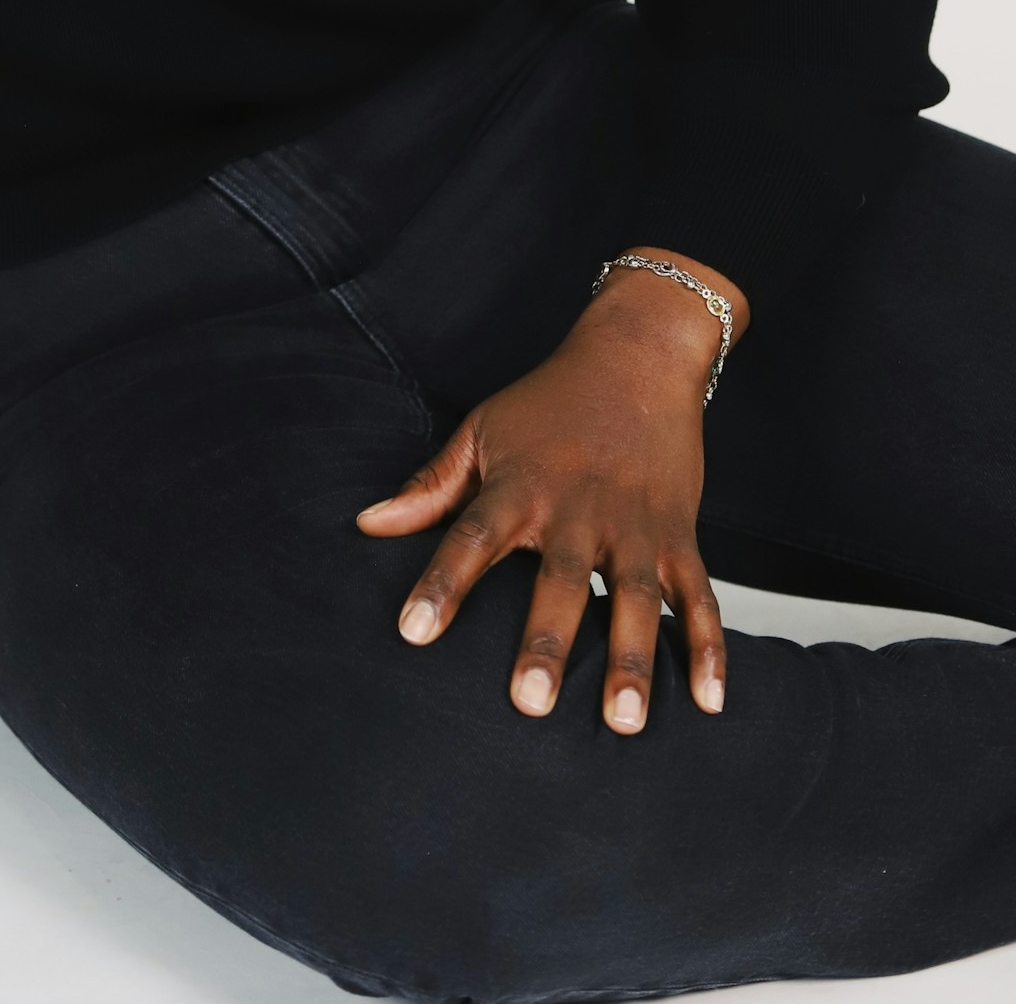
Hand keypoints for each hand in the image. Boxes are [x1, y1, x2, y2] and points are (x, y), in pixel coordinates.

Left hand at [355, 253, 742, 733]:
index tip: (412, 633)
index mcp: (520, 487)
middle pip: (561, 580)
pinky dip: (709, 648)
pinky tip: (709, 704)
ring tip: (622, 723)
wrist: (638, 354)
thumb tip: (368, 524)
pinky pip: (699, 596)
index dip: (441, 584)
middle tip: (530, 704)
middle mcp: (578, 509)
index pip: (470, 537)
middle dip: (547, 642)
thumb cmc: (549, 400)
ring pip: (637, 599)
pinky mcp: (681, 533)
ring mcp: (635, 525)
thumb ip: (431, 485)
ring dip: (632, 659)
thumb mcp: (483, 430)